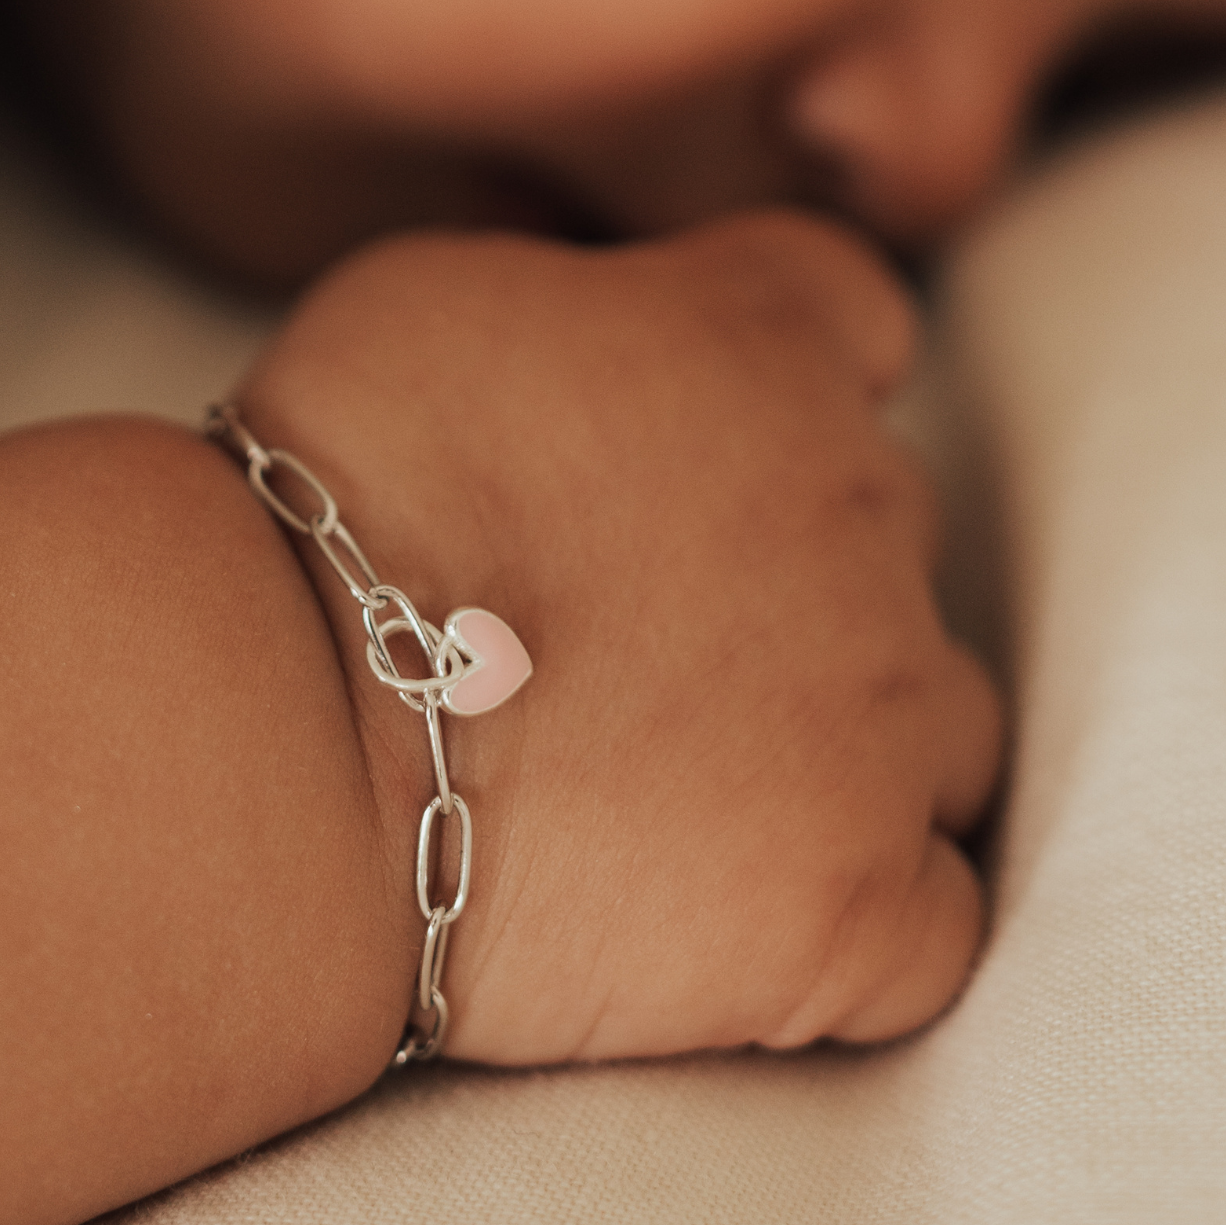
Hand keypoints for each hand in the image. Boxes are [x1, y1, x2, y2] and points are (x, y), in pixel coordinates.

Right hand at [240, 211, 1000, 1064]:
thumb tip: (613, 371)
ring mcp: (884, 709)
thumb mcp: (441, 301)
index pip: (863, 323)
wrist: (286, 736)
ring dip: (845, 751)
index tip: (708, 459)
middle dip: (793, 586)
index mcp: (765, 338)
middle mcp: (865, 502)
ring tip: (682, 799)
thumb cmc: (327, 510)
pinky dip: (861, 923)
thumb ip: (592, 309)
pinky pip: (934, 919)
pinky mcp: (862, 900)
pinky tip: (738, 924)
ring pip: (939, 724)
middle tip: (636, 650)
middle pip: (894, 536)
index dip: (792, 394)